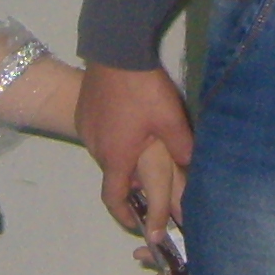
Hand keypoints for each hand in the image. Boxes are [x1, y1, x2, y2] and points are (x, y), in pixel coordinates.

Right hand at [77, 63, 193, 234]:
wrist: (115, 50)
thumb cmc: (143, 89)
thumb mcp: (171, 121)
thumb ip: (183, 149)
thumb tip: (191, 166)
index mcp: (116, 157)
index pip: (115, 199)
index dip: (125, 216)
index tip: (138, 224)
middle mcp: (96, 147)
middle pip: (113, 176)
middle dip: (131, 184)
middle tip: (151, 183)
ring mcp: (86, 128)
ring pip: (105, 155)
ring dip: (122, 159)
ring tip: (143, 150)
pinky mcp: (83, 112)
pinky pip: (98, 136)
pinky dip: (112, 141)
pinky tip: (128, 126)